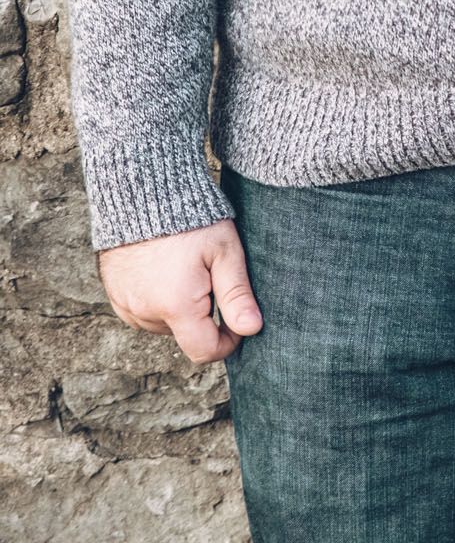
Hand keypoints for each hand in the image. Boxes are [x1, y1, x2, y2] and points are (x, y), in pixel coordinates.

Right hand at [98, 218, 261, 362]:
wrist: (142, 192)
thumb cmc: (190, 219)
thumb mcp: (224, 252)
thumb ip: (237, 294)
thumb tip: (252, 329)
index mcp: (175, 305)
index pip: (204, 350)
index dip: (227, 342)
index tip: (238, 322)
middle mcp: (145, 312)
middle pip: (184, 335)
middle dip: (203, 315)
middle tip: (209, 275)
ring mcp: (126, 305)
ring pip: (163, 324)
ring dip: (179, 309)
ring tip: (185, 268)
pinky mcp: (114, 295)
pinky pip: (143, 312)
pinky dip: (157, 300)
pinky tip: (165, 271)